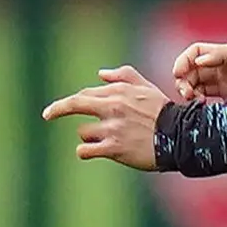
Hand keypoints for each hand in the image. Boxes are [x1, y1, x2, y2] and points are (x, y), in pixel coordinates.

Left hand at [42, 66, 169, 170]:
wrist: (181, 136)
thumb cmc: (162, 112)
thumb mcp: (146, 88)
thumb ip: (124, 76)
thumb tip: (100, 74)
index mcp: (119, 92)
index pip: (85, 94)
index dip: (69, 102)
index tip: (54, 109)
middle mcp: (113, 107)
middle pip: (74, 104)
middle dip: (57, 109)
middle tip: (46, 115)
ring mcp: (113, 128)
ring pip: (83, 132)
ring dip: (89, 137)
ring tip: (108, 141)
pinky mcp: (114, 148)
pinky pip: (85, 150)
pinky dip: (85, 151)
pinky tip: (92, 152)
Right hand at [170, 42, 226, 101]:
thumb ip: (221, 55)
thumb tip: (198, 60)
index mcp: (223, 54)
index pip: (195, 52)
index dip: (183, 61)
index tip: (178, 73)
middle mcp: (220, 67)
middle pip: (191, 70)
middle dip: (183, 80)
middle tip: (185, 92)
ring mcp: (222, 82)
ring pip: (194, 84)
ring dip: (188, 91)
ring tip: (192, 99)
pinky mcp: (225, 96)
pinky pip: (203, 96)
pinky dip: (197, 100)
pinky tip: (201, 104)